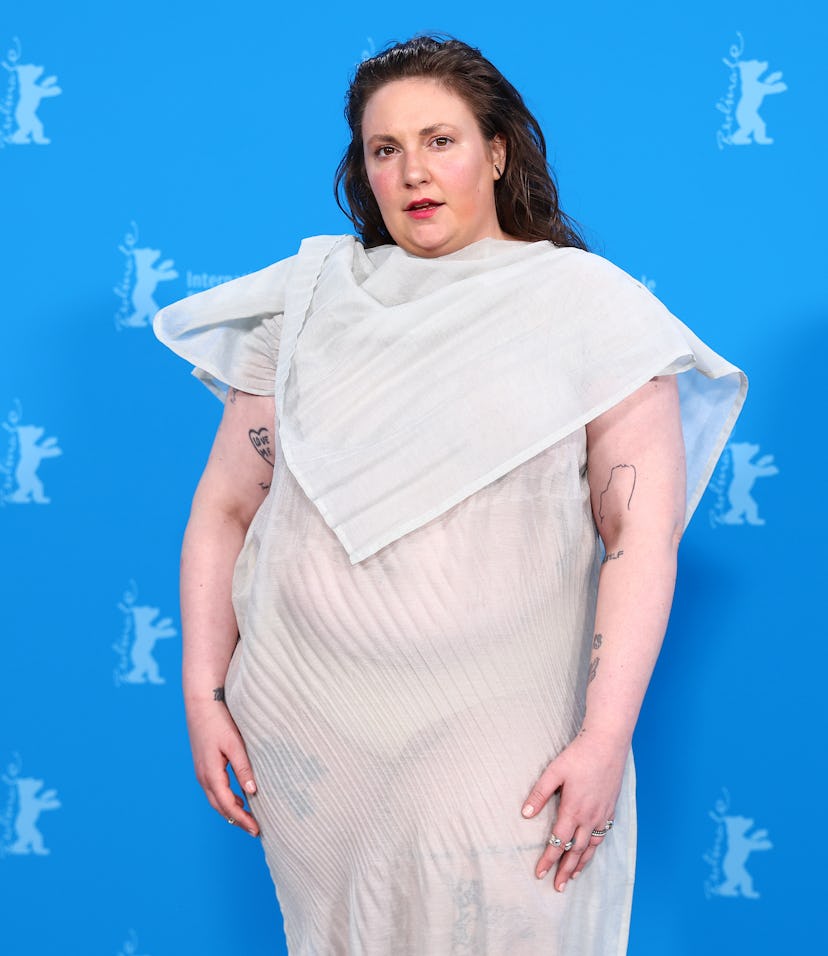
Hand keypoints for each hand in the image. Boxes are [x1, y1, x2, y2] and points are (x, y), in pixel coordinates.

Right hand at [186, 698, 258, 835]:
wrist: (202, 703)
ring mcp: (201, 771)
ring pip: (216, 799)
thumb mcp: (235, 744)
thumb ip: (243, 768)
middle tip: (255, 830)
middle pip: (220, 807)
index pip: (227, 805)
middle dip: (237, 820)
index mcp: (210, 773)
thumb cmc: (219, 721)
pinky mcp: (203, 765)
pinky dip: (226, 799)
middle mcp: (203, 776)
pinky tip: (238, 798)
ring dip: (231, 810)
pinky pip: (214, 789)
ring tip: (249, 818)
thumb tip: (252, 792)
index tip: (256, 830)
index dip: (242, 819)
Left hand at [521, 732, 626, 891]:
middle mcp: (589, 818)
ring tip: (572, 877)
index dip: (548, 859)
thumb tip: (525, 813)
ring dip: (581, 864)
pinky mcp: (610, 809)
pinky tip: (590, 851)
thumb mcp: (554, 771)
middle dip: (564, 870)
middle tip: (556, 887)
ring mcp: (602, 815)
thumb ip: (539, 794)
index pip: (558, 842)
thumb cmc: (578, 755)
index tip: (539, 873)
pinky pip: (602, 836)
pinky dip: (594, 849)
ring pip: (591, 847)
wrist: (607, 744)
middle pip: (575, 851)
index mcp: (573, 810)